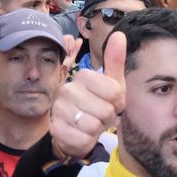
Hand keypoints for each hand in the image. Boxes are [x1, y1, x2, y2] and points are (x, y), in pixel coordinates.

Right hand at [49, 31, 126, 160]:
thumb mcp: (112, 85)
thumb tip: (120, 34)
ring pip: (94, 126)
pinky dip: (87, 141)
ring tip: (90, 125)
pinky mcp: (56, 130)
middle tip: (99, 116)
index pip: (115, 93)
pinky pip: (83, 140)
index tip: (110, 103)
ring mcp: (58, 109)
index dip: (118, 103)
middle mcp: (67, 89)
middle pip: (106, 111)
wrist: (77, 130)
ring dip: (96, 130)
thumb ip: (115, 61)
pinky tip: (81, 135)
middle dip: (107, 118)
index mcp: (83, 76)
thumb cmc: (98, 104)